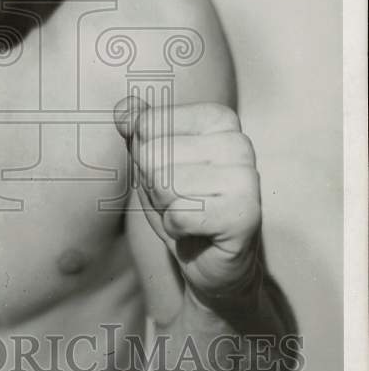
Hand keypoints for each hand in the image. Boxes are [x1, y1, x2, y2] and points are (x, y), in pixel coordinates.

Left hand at [114, 96, 261, 306]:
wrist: (209, 260)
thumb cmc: (180, 203)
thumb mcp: (150, 161)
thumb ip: (137, 130)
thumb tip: (123, 110)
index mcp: (218, 119)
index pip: (148, 124)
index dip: (145, 157)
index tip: (171, 174)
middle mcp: (239, 142)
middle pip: (152, 155)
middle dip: (153, 186)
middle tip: (178, 200)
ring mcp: (247, 178)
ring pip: (164, 186)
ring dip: (165, 208)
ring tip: (189, 215)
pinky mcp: (245, 215)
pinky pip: (179, 216)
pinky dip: (176, 229)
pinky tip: (196, 231)